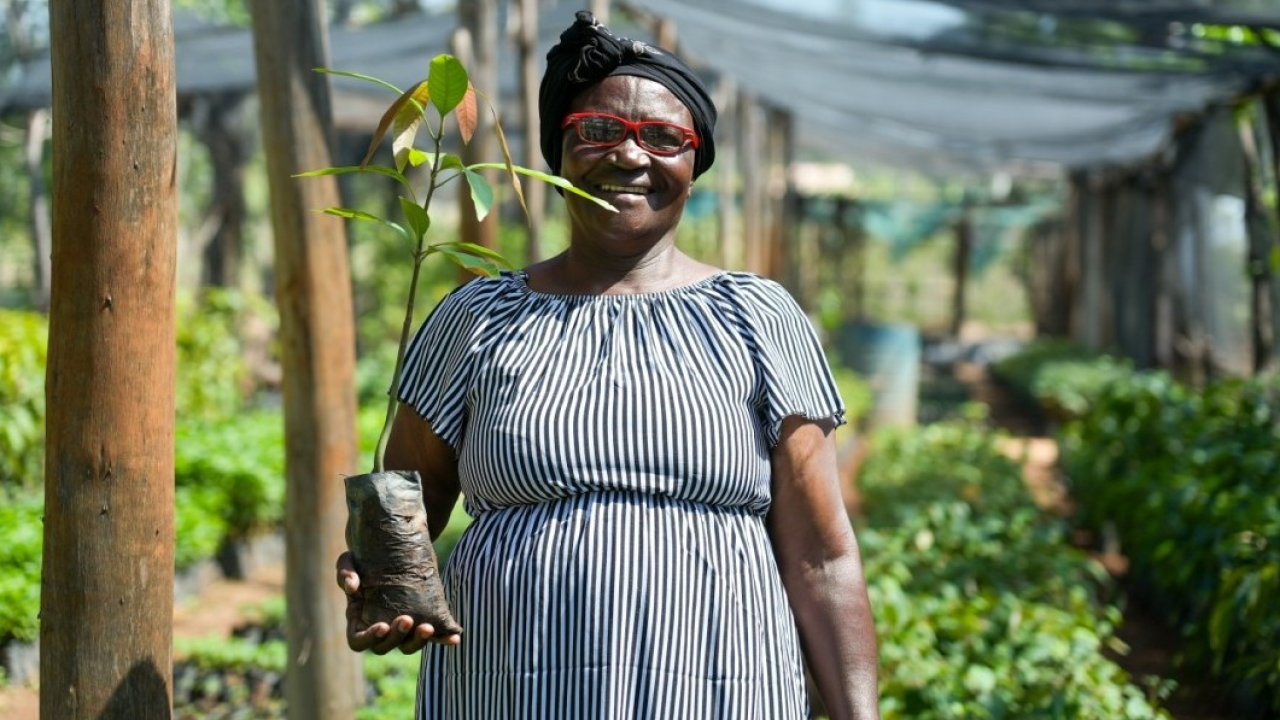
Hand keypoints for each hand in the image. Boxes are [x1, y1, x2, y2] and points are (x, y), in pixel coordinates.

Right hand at [336, 551, 461, 653]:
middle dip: (397, 637)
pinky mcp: (421, 619)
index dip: (370, 639)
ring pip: (408, 645)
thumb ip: (344, 572)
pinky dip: (444, 638)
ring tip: (429, 627)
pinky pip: (434, 635)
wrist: (388, 549)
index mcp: (357, 619)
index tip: (383, 626)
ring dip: (419, 641)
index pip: (358, 642)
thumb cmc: (363, 557)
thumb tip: (352, 586)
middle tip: (408, 619)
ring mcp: (401, 626)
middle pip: (385, 647)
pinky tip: (455, 637)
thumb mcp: (349, 560)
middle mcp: (379, 627)